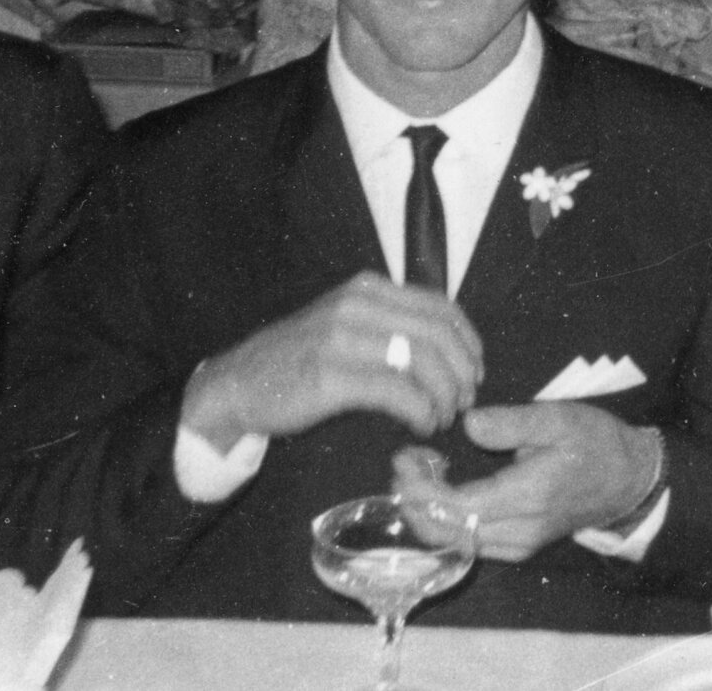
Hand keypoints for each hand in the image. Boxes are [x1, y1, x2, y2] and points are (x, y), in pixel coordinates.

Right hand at [181, 271, 484, 449]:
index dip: (469, 342)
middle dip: (462, 372)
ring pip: (424, 360)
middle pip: (440, 334)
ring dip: (445, 394)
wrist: (235, 385)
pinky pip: (398, 391)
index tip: (475, 371)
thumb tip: (452, 349)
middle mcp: (358, 303)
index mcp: (369, 288)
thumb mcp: (348, 325)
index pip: (442, 307)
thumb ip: (392, 325)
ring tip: (442, 416)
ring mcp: (342, 336)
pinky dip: (421, 411)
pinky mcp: (330, 374)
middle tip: (463, 401)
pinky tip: (421, 424)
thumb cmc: (299, 361)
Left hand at [390, 402, 659, 561]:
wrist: (629, 480)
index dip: (422, 489)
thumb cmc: (596, 442)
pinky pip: (469, 545)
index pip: (457, 508)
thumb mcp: (560, 417)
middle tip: (404, 465)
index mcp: (529, 496)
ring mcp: (519, 546)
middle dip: (414, 502)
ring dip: (426, 514)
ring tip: (420, 474)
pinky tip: (443, 492)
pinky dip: (444, 523)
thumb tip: (469, 425)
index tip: (405, 458)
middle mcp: (520, 531)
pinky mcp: (518, 549)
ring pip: (453, 545)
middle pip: (446, 534)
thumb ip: (513, 422)